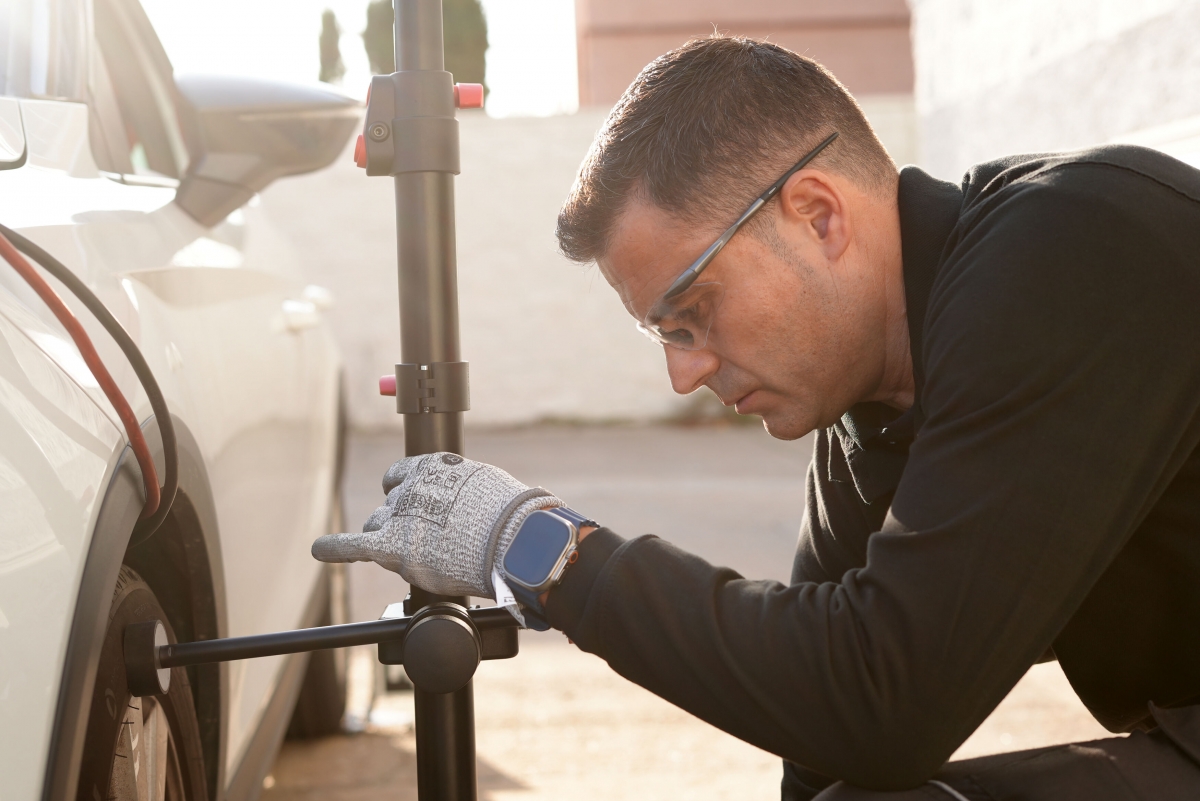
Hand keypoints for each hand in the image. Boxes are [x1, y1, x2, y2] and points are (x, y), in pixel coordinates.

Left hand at [311, 453, 562, 597]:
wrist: (513, 540)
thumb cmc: (509, 515)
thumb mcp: (485, 484)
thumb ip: (460, 491)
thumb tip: (463, 504)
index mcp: (432, 465)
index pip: (399, 476)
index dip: (403, 492)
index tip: (409, 501)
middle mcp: (410, 487)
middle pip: (389, 506)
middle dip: (400, 521)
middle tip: (428, 540)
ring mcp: (399, 516)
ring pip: (378, 528)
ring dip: (390, 539)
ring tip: (418, 556)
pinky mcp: (392, 547)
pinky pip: (353, 547)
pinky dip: (334, 548)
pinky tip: (320, 549)